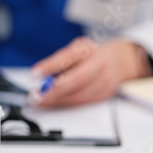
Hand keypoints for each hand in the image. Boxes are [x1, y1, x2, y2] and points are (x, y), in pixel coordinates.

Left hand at [29, 37, 149, 106]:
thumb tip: (41, 78)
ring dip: (58, 100)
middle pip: (76, 80)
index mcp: (87, 49)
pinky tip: (55, 102)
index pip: (68, 57)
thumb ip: (60, 62)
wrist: (118, 61)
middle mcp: (99, 63)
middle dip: (53, 91)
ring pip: (79, 95)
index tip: (34, 74)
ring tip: (41, 101)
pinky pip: (83, 102)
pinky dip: (67, 103)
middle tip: (36, 97)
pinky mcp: (104, 94)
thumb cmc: (90, 55)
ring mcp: (104, 80)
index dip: (50, 66)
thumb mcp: (75, 50)